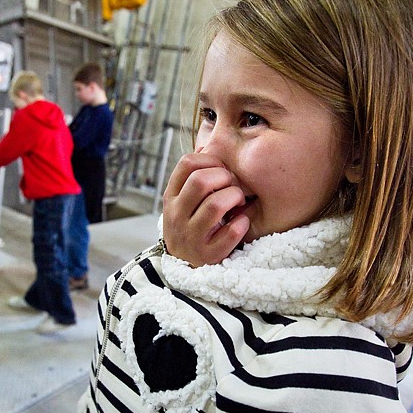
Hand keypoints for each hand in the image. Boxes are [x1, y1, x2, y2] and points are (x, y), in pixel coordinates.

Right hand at [162, 149, 249, 266]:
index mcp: (171, 198)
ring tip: (238, 203)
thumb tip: (206, 146)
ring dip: (234, 198)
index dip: (209, 160)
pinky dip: (241, 224)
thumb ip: (192, 178)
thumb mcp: (182, 202)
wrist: (184, 265)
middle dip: (224, 178)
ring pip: (216, 205)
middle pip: (201, 181)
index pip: (186, 163)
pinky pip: (231, 233)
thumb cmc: (190, 225)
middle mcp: (176, 216)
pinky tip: (241, 223)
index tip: (219, 170)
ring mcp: (190, 237)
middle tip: (232, 186)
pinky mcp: (207, 255)